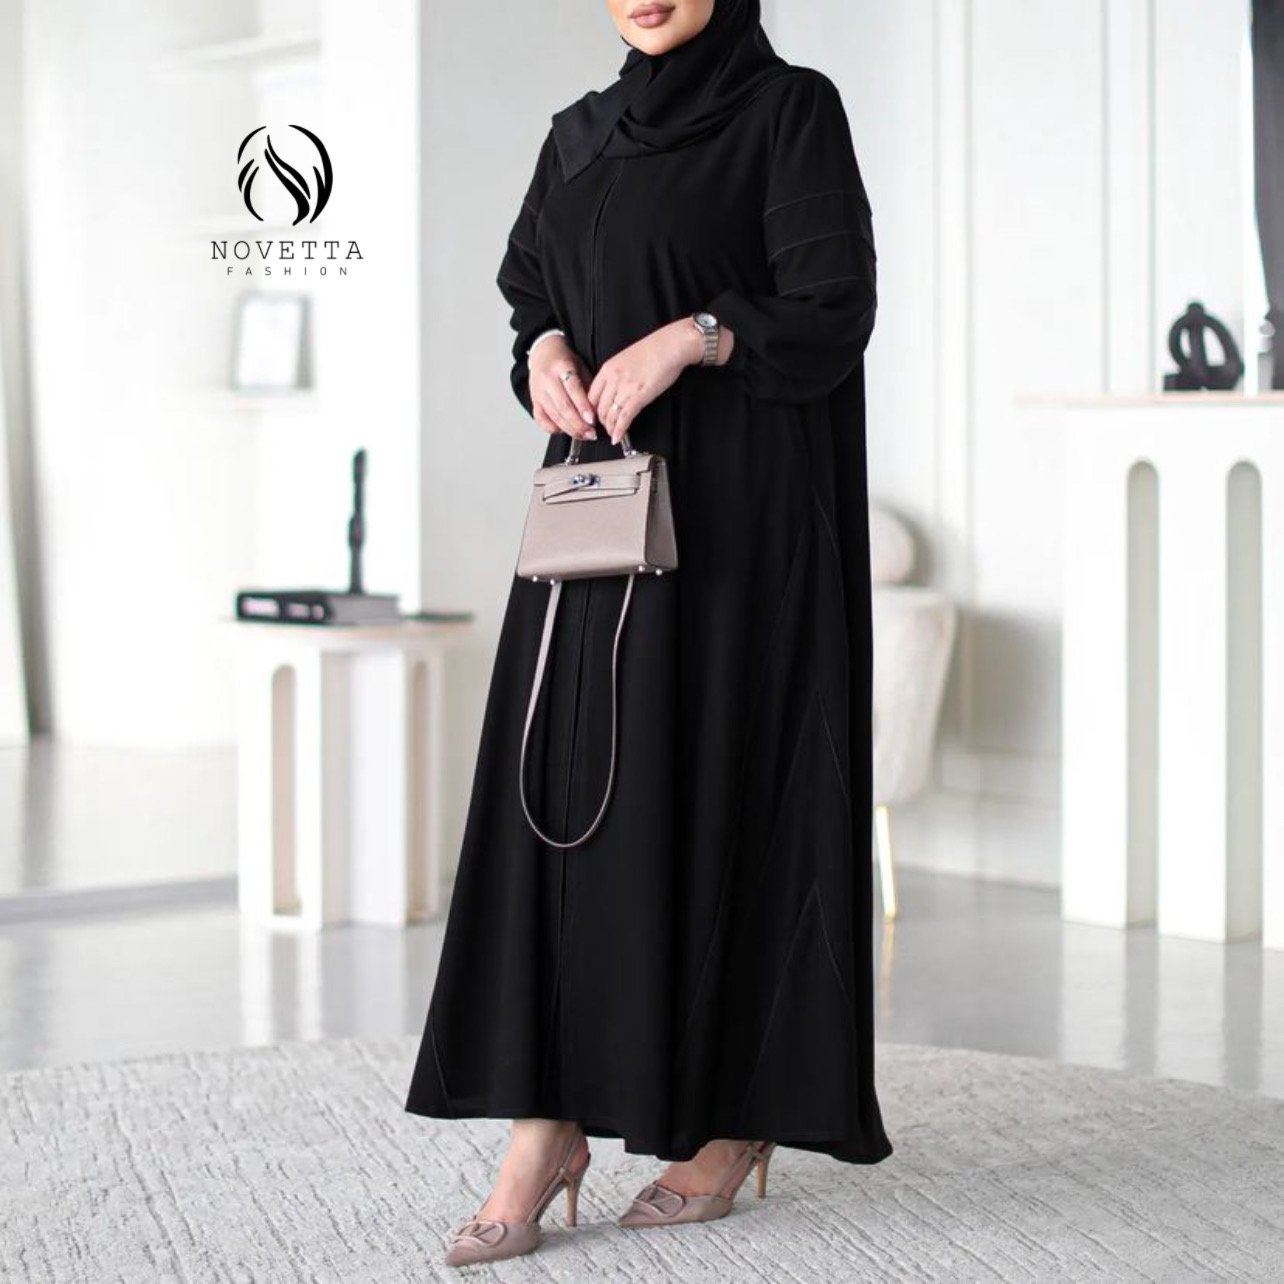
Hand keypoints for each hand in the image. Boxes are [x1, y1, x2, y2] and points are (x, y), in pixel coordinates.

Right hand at [529, 337, 597, 439]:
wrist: (543, 354)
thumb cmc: (565, 362)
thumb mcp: (580, 368)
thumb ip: (588, 388)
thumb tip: (597, 411)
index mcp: (562, 367)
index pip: (573, 389)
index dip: (583, 407)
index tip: (592, 421)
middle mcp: (547, 380)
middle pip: (563, 407)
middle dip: (578, 424)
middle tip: (591, 433)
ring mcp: (538, 392)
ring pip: (553, 416)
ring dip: (570, 430)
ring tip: (583, 435)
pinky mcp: (533, 401)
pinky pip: (541, 420)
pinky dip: (553, 429)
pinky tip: (565, 431)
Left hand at [588, 318, 707, 444]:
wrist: (671, 346)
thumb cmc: (654, 350)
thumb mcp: (626, 359)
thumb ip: (616, 375)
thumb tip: (614, 391)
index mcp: (607, 368)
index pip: (590, 395)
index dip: (591, 411)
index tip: (595, 417)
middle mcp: (613, 378)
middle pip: (598, 408)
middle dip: (601, 422)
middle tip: (605, 428)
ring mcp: (625, 388)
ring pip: (610, 415)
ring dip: (610, 428)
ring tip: (613, 434)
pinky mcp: (639, 397)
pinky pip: (624, 418)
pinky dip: (619, 430)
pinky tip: (618, 438)